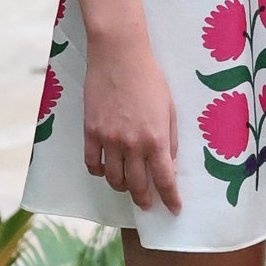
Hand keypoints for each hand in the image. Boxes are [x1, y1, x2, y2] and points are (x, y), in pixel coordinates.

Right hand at [81, 31, 180, 211]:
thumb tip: (169, 164)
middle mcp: (132, 144)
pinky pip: (92, 163)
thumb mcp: (169, 109)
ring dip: (122, 188)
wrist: (119, 56)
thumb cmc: (150, 79)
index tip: (174, 209)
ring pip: (113, 179)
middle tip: (148, 204)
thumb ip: (170, 139)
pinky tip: (105, 170)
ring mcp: (109, 139)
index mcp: (156, 138)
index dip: (170, 198)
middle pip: (137, 185)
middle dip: (145, 199)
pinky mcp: (90, 132)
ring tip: (128, 187)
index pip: (164, 179)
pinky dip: (99, 172)